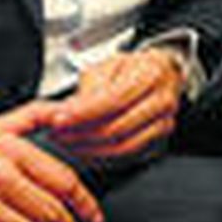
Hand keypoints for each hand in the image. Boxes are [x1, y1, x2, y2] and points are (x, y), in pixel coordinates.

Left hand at [45, 50, 185, 164]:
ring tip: (67, 142)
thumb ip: (88, 88)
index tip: (58, 120)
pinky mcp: (160, 137)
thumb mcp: (107, 66)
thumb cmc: (131, 69)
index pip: (114, 99)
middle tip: (57, 134)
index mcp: (151, 73)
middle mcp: (163, 98)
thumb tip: (63, 111)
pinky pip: (128, 153)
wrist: (160, 74)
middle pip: (117, 126)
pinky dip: (102, 154)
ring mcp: (165, 120)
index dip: (83, 113)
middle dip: (81, 134)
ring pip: (122, 145)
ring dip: (89, 148)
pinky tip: (85, 148)